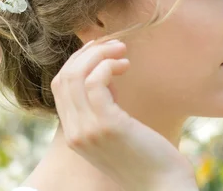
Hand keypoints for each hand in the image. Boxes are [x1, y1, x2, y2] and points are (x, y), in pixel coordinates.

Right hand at [51, 39, 197, 190]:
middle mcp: (75, 133)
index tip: (101, 50)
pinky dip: (108, 66)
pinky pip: (95, 83)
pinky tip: (125, 65)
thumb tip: (108, 75)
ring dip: (99, 55)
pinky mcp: (106, 126)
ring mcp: (87, 130)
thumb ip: (106, 105)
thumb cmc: (147, 156)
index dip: (78, 61)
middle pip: (64, 77)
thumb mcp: (117, 128)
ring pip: (76, 76)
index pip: (60, 86)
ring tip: (122, 51)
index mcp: (74, 133)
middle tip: (114, 45)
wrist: (162, 186)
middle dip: (87, 53)